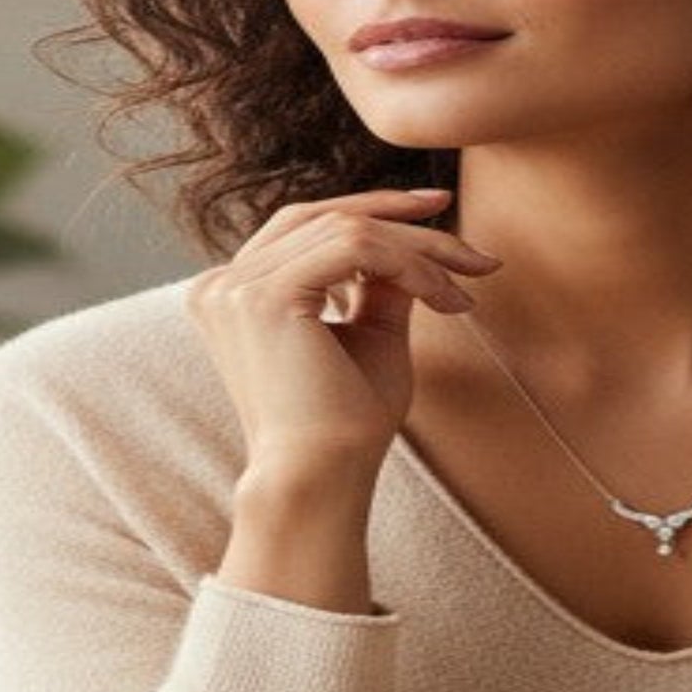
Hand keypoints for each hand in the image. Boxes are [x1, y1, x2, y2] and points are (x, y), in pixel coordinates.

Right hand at [184, 188, 502, 469]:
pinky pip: (355, 248)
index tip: (436, 212)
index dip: (371, 210)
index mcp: (234, 293)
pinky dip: (410, 264)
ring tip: (465, 286)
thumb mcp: (369, 336)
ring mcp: (236, 287)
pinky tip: (445, 298)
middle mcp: (222, 284)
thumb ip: (380, 285)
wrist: (322, 481)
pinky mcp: (264, 297)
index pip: (304, 226)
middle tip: (469, 242)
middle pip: (323, 216)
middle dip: (402, 219)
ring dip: (418, 250)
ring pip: (346, 228)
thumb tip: (415, 240)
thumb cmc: (346, 427)